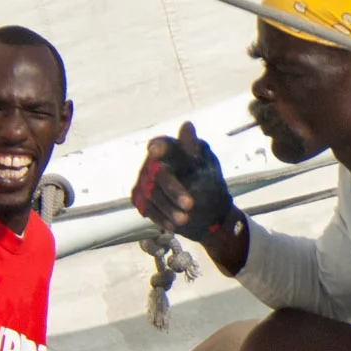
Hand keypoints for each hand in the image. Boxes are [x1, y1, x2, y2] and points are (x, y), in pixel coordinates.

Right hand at [131, 122, 236, 240]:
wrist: (209, 214)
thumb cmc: (209, 185)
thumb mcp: (205, 168)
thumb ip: (191, 152)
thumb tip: (187, 125)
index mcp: (173, 150)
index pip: (164, 146)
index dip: (160, 148)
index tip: (155, 151)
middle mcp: (155, 162)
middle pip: (157, 174)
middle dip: (173, 190)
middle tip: (189, 205)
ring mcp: (146, 180)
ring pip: (150, 193)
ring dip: (168, 208)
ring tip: (185, 220)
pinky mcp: (142, 197)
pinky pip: (145, 206)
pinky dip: (159, 217)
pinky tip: (173, 225)